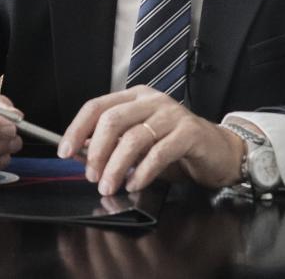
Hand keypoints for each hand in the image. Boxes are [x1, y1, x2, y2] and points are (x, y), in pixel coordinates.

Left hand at [58, 86, 245, 194]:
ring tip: (109, 186)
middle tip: (91, 176)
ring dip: (117, 166)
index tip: (64, 151)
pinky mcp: (189, 132)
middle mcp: (151, 100)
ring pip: (134, 138)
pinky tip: (135, 184)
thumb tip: (81, 155)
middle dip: (97, 152)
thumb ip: (113, 145)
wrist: (220, 152)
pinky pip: (159, 152)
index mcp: (134, 97)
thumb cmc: (175, 148)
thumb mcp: (139, 143)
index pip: (97, 106)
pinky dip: (143, 171)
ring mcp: (171, 114)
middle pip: (112, 120)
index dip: (78, 129)